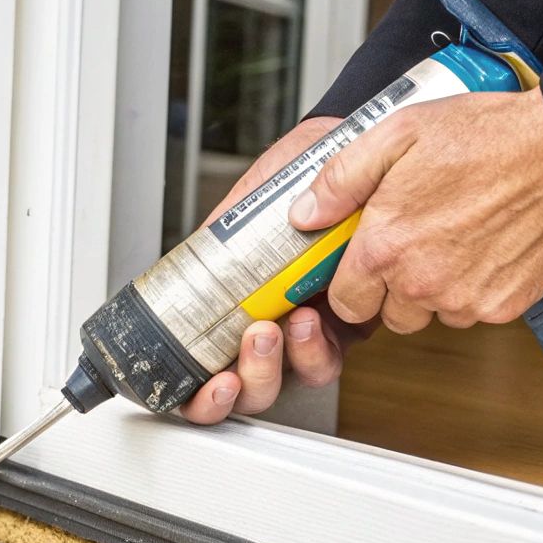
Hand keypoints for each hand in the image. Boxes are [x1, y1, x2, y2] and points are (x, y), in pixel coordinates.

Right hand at [180, 116, 375, 424]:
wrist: (344, 148)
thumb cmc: (295, 175)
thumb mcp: (246, 201)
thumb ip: (220, 235)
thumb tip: (190, 264)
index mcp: (238, 305)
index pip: (208, 368)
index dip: (200, 395)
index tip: (205, 382)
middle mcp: (272, 324)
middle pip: (252, 388)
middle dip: (249, 379)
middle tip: (251, 340)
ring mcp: (312, 326)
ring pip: (293, 378)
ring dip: (282, 364)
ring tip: (278, 327)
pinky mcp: (352, 322)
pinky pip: (333, 356)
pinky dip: (318, 349)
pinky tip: (311, 319)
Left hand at [291, 87, 542, 332]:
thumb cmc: (480, 137)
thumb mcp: (395, 136)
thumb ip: (340, 180)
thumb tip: (304, 215)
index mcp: (385, 248)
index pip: (347, 302)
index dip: (354, 283)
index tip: (367, 262)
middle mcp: (421, 283)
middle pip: (391, 316)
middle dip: (396, 289)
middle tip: (418, 242)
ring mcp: (465, 299)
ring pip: (436, 314)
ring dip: (438, 289)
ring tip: (456, 237)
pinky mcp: (503, 306)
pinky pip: (477, 310)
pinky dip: (478, 287)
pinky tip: (487, 245)